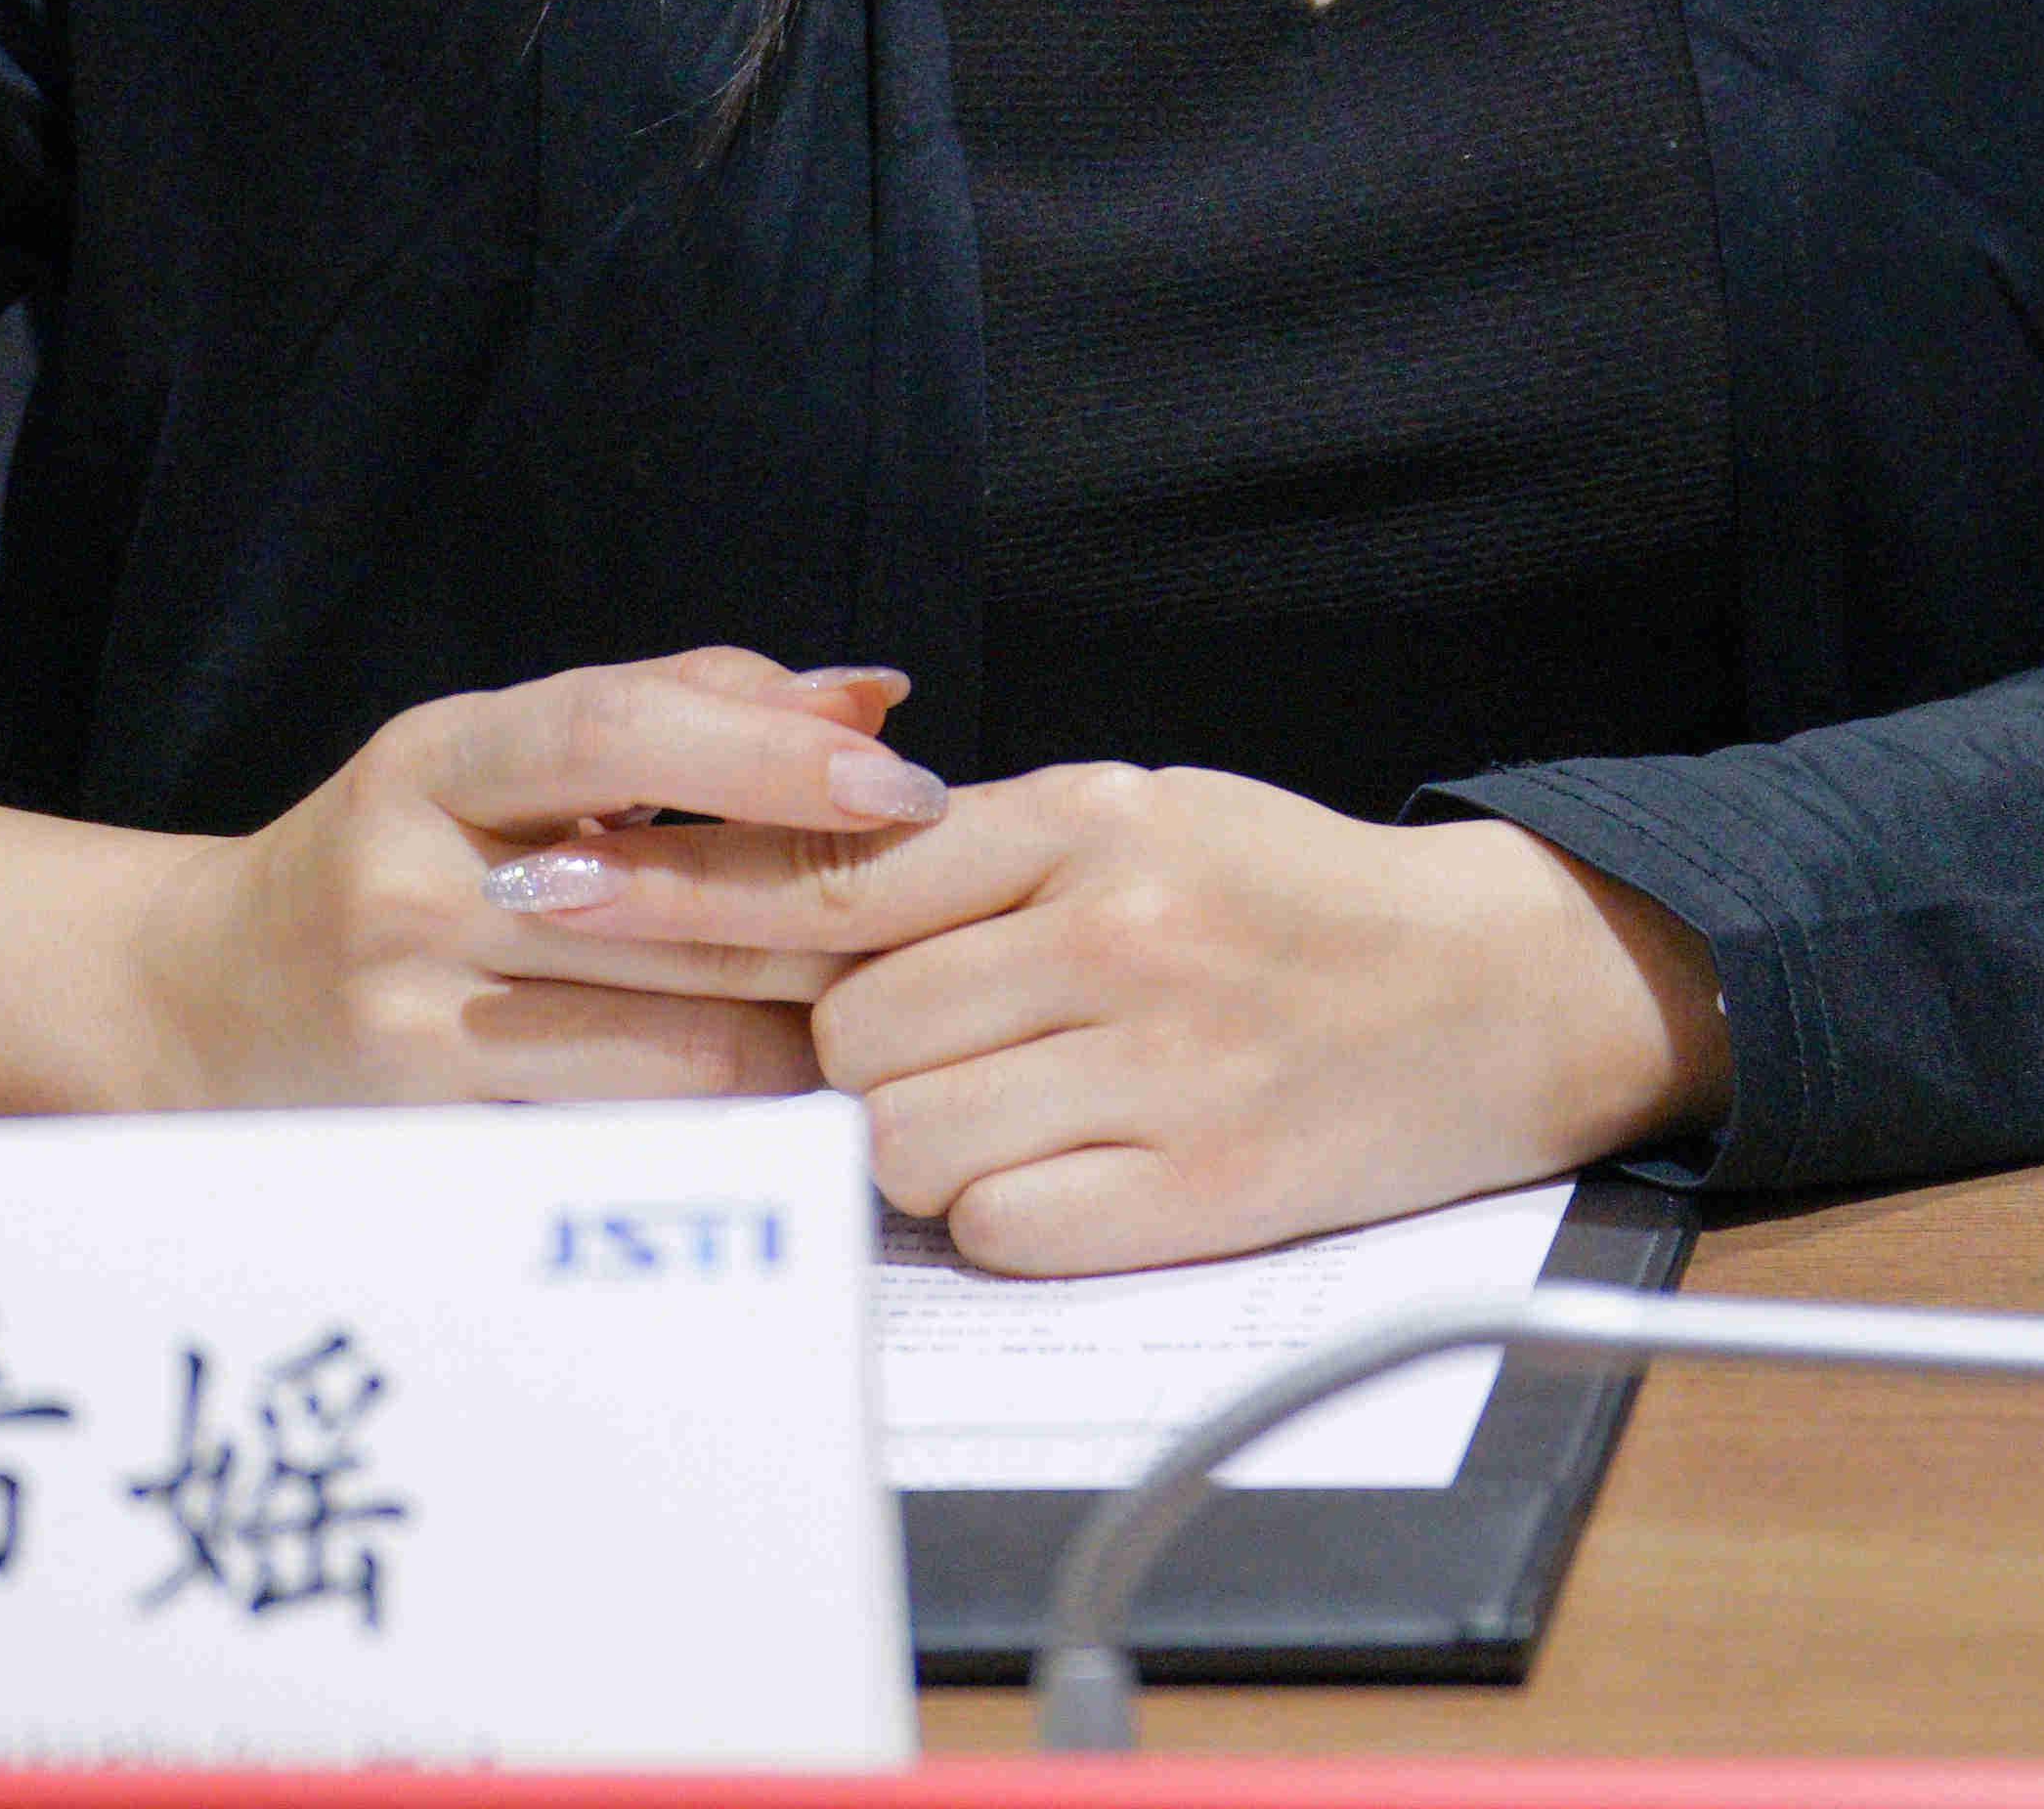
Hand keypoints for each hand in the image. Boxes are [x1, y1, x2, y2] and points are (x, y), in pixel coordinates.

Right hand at [117, 645, 946, 1112]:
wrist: (191, 1006)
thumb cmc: (390, 862)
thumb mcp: (493, 758)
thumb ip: (681, 711)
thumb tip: (869, 693)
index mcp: (434, 761)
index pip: (617, 732)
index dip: (772, 756)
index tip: (905, 784)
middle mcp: (411, 887)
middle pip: (680, 906)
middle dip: (837, 919)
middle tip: (955, 925)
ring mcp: (413, 1029)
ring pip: (680, 1043)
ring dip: (810, 1037)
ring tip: (900, 1022)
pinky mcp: (432, 1148)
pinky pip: (634, 1142)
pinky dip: (735, 1127)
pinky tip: (800, 1111)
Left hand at [518, 760, 1728, 1271]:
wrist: (1492, 986)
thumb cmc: (1288, 898)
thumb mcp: (1133, 816)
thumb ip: (969, 850)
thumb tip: (779, 881)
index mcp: (1081, 820)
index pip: (824, 869)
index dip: (675, 893)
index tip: (551, 893)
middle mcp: (1110, 933)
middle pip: (846, 1026)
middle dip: (841, 1054)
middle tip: (908, 1050)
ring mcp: (1156, 1066)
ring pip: (903, 1136)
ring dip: (920, 1141)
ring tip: (1012, 1106)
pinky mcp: (1198, 1192)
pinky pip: (999, 1228)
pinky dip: (1005, 1214)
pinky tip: (1072, 1169)